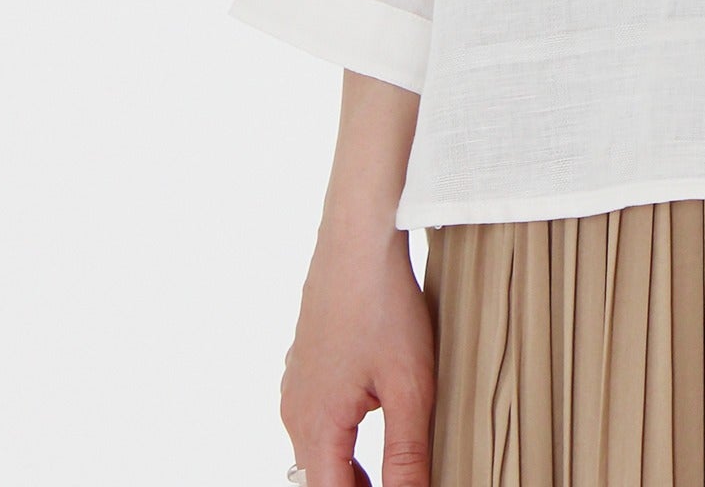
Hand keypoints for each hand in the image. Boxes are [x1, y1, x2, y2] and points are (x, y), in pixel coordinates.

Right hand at [280, 222, 434, 486]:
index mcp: (316, 428)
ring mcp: (295, 387)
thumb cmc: (384, 305)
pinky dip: (342, 435)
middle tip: (401, 481)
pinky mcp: (304, 366)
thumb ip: (407, 454)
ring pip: (319, 449)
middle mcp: (295, 413)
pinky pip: (317, 417)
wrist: (357, 240)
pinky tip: (374, 417)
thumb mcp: (410, 386)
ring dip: (350, 467)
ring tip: (390, 470)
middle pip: (322, 478)